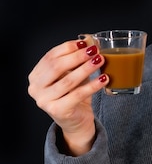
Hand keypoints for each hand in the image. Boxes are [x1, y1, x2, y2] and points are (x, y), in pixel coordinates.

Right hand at [28, 38, 107, 154]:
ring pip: (68, 81)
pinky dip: (92, 85)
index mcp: (36, 76)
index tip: (85, 43)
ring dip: (86, 69)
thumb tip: (88, 41)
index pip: (50, 57)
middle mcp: (35, 88)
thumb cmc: (73, 96)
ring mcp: (44, 101)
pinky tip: (103, 79)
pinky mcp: (58, 111)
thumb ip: (75, 61)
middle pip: (57, 67)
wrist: (75, 122)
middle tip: (94, 51)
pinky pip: (78, 94)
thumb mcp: (71, 75)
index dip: (68, 48)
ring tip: (100, 61)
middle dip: (77, 57)